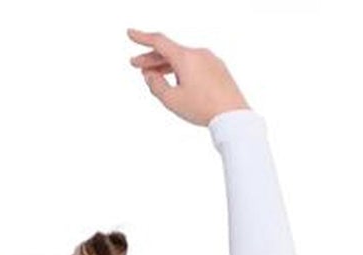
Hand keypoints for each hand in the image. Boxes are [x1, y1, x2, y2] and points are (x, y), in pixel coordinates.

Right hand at [128, 29, 249, 124]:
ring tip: (153, 75)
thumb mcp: (172, 100)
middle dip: (151, 58)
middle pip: (170, 51)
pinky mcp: (217, 68)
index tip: (130, 33)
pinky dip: (181, 69)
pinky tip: (176, 80)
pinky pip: (194, 64)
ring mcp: (210, 59)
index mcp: (185, 57)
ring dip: (166, 65)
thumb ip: (156, 86)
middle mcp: (198, 53)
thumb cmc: (203, 108)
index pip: (159, 42)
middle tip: (136, 64)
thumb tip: (149, 75)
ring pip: (182, 58)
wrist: (233, 114)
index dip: (142, 37)